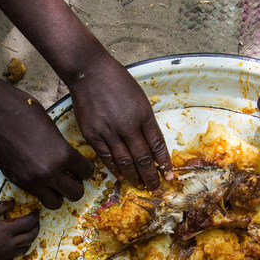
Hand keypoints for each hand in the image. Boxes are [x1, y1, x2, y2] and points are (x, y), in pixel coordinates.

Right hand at [0, 87, 94, 209]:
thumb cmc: (24, 111)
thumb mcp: (53, 128)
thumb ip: (62, 148)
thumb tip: (68, 160)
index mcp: (63, 154)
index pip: (86, 172)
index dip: (86, 169)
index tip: (81, 167)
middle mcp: (49, 172)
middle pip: (75, 194)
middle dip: (75, 186)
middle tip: (71, 178)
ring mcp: (32, 180)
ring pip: (55, 203)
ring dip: (58, 194)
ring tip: (55, 183)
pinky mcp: (17, 182)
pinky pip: (36, 196)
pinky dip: (41, 190)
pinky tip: (39, 177)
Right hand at [0, 201, 38, 259]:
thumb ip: (1, 207)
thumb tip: (14, 202)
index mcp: (5, 230)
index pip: (28, 223)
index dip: (35, 216)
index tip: (37, 211)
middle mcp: (7, 245)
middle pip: (30, 237)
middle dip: (36, 227)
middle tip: (35, 220)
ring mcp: (3, 254)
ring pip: (25, 247)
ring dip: (29, 238)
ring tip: (28, 230)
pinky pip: (15, 254)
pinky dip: (20, 247)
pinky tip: (16, 241)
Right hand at [68, 54, 172, 187]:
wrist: (89, 72)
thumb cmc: (117, 81)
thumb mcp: (139, 98)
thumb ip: (145, 120)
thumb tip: (150, 144)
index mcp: (143, 115)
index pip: (158, 145)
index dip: (164, 163)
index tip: (169, 175)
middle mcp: (128, 126)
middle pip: (143, 158)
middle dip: (151, 175)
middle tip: (156, 187)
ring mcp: (110, 132)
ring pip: (125, 162)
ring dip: (135, 177)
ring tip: (141, 186)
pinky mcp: (93, 135)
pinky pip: (107, 158)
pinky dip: (115, 169)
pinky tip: (121, 177)